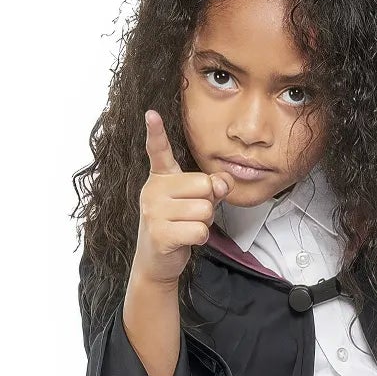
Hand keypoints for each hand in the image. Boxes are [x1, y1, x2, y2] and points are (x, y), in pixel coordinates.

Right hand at [131, 109, 231, 286]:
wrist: (157, 261)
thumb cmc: (178, 226)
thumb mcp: (195, 202)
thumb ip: (212, 187)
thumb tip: (224, 180)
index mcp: (161, 178)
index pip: (158, 151)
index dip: (156, 133)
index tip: (152, 114)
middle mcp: (153, 190)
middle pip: (204, 186)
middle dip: (208, 204)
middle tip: (190, 215)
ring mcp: (153, 212)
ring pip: (204, 210)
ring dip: (204, 223)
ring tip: (186, 227)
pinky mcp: (159, 233)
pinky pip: (199, 230)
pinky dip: (200, 238)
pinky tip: (185, 240)